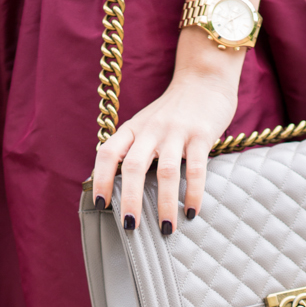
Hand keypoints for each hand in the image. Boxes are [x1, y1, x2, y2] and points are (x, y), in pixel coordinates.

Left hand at [91, 29, 245, 233]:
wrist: (204, 77)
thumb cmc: (174, 110)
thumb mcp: (147, 125)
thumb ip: (137, 149)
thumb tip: (125, 190)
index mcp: (133, 128)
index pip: (108, 153)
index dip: (101, 179)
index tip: (101, 205)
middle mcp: (150, 130)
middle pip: (133, 167)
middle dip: (130, 199)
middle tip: (130, 226)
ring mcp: (176, 132)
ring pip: (165, 171)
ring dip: (164, 203)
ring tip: (166, 228)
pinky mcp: (201, 135)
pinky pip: (196, 169)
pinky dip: (193, 193)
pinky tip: (191, 212)